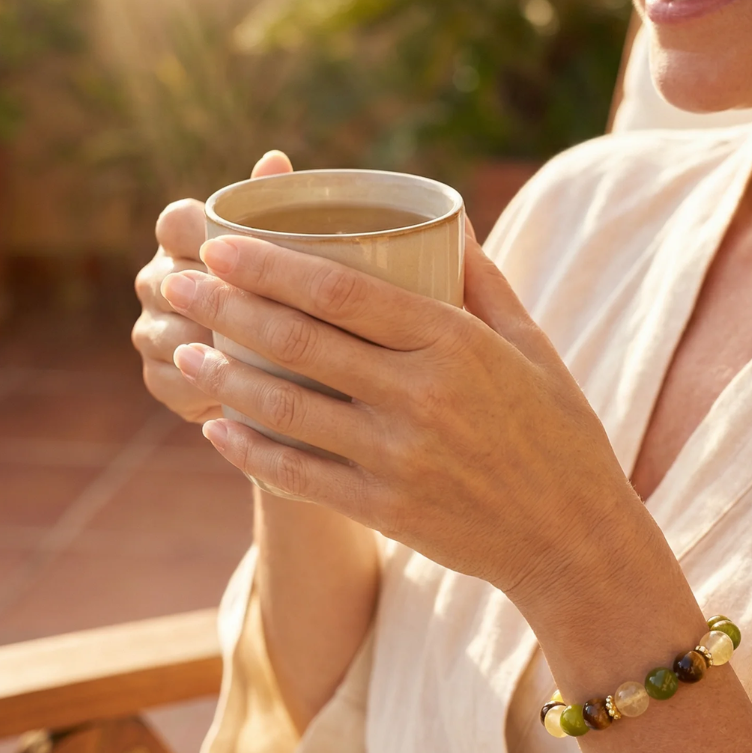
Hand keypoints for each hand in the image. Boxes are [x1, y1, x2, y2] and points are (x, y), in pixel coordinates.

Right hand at [132, 150, 292, 422]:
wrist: (284, 362)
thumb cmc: (288, 286)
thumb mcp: (291, 248)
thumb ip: (277, 205)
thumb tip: (275, 159)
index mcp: (181, 236)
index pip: (176, 222)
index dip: (209, 235)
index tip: (251, 251)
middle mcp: (156, 280)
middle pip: (170, 280)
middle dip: (217, 298)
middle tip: (272, 310)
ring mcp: (151, 331)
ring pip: (169, 333)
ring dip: (212, 344)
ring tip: (262, 354)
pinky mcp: (159, 379)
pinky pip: (174, 381)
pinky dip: (207, 386)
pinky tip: (246, 391)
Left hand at [160, 227, 644, 608]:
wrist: (573, 536)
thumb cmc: (556, 431)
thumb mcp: (532, 344)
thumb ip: (482, 281)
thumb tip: (445, 215)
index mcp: (456, 343)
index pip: (342, 290)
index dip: (271, 265)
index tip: (222, 244)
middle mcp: (422, 395)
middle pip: (301, 340)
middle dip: (227, 306)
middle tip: (179, 280)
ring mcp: (400, 457)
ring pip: (289, 407)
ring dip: (225, 375)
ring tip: (184, 348)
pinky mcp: (387, 510)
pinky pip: (300, 476)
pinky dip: (251, 452)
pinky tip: (216, 429)